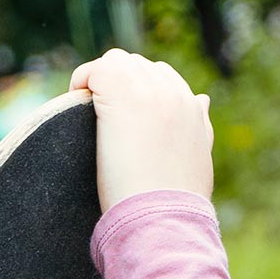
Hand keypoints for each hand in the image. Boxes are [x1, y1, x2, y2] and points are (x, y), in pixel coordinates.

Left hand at [70, 49, 213, 214]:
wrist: (161, 216)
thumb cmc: (177, 200)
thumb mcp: (198, 159)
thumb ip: (200, 127)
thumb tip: (202, 99)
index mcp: (192, 107)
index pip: (161, 77)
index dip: (137, 94)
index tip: (122, 122)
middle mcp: (173, 92)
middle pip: (137, 65)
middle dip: (118, 85)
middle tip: (103, 120)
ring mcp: (147, 89)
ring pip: (115, 62)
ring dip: (100, 82)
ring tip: (90, 115)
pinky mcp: (119, 90)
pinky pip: (93, 70)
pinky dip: (81, 83)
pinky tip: (77, 109)